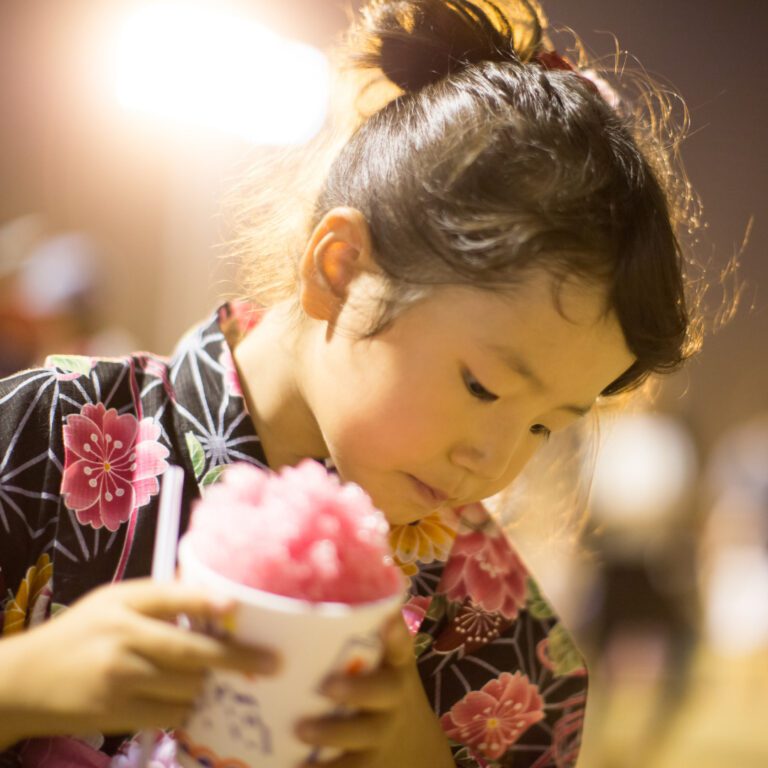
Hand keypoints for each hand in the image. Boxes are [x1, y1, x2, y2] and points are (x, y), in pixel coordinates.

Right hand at [0, 578, 280, 746]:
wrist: (24, 681)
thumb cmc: (80, 632)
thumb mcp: (113, 600)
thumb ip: (160, 597)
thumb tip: (216, 596)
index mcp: (124, 603)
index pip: (171, 598)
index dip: (205, 601)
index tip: (236, 606)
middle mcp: (123, 638)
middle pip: (190, 651)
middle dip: (237, 659)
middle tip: (272, 663)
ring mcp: (120, 680)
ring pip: (187, 686)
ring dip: (210, 683)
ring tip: (221, 676)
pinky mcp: (117, 713)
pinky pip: (171, 712)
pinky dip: (188, 705)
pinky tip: (190, 696)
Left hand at [294, 611, 453, 767]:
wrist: (407, 743)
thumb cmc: (375, 683)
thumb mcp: (377, 656)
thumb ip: (358, 627)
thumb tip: (319, 571)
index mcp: (393, 665)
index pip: (399, 646)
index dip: (396, 634)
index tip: (388, 621)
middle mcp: (392, 698)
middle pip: (382, 693)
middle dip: (357, 690)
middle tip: (327, 686)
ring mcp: (380, 733)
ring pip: (361, 735)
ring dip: (332, 733)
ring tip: (300, 729)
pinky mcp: (367, 763)